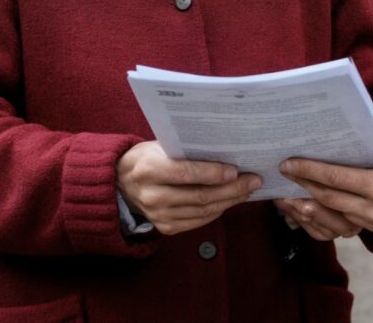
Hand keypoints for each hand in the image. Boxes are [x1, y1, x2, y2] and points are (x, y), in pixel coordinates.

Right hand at [116, 141, 260, 234]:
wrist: (119, 182)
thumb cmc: (147, 157)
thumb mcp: (160, 145)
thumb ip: (186, 150)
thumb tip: (225, 149)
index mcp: (149, 169)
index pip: (186, 173)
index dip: (213, 173)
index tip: (236, 170)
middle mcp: (152, 195)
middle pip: (199, 196)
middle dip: (231, 189)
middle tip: (253, 180)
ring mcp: (158, 215)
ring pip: (202, 211)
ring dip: (229, 200)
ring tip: (248, 190)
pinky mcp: (165, 228)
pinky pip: (197, 221)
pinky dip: (217, 211)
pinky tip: (230, 201)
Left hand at [280, 159, 372, 242]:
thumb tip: (346, 146)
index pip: (334, 177)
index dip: (308, 170)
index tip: (288, 163)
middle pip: (329, 198)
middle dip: (303, 187)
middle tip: (285, 176)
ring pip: (337, 216)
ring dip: (314, 207)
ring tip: (295, 196)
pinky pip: (353, 226)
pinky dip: (335, 217)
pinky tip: (324, 208)